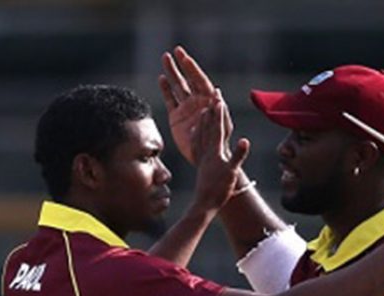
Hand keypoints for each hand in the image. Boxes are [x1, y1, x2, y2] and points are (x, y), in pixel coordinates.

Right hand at [159, 46, 231, 164]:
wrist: (206, 158)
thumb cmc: (219, 143)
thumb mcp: (222, 126)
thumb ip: (219, 110)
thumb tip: (217, 92)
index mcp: (209, 101)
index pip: (200, 81)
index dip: (193, 69)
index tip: (185, 57)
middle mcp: (197, 102)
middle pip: (188, 79)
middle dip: (182, 65)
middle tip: (175, 51)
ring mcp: (186, 108)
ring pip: (178, 86)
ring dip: (172, 72)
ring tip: (165, 57)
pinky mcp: (176, 118)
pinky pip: (170, 100)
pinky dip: (166, 89)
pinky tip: (161, 78)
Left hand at [191, 97, 250, 211]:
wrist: (204, 204)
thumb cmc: (219, 190)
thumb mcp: (231, 173)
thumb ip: (238, 156)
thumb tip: (245, 140)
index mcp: (215, 152)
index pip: (217, 129)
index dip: (219, 114)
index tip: (219, 99)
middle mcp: (206, 152)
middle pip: (208, 127)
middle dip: (211, 112)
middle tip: (212, 97)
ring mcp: (201, 158)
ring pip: (200, 135)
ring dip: (203, 121)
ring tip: (203, 110)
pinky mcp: (199, 165)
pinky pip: (196, 146)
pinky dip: (196, 136)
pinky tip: (194, 134)